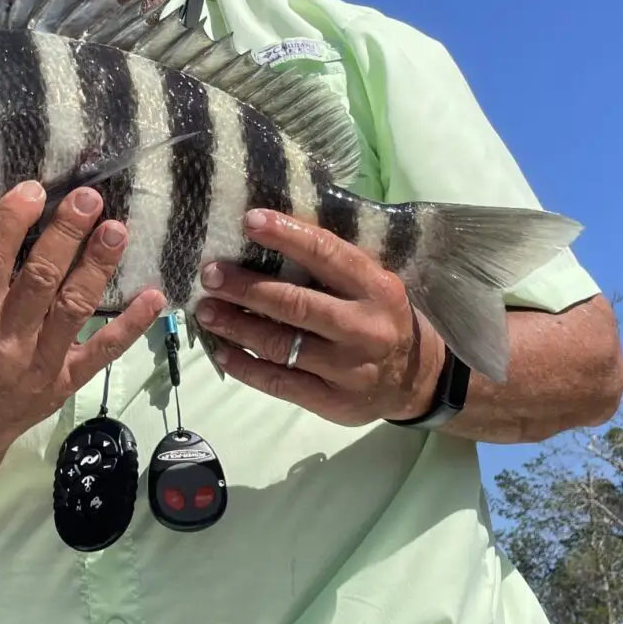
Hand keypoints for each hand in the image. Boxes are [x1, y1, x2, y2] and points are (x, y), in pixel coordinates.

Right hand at [0, 181, 165, 462]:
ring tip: (117, 230)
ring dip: (98, 266)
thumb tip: (26, 226)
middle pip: (40, 279)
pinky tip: (154, 296)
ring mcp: (40, 364)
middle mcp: (7, 339)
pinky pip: (103, 351)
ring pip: (74, 308)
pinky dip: (131, 324)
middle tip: (88, 199)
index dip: (12, 222)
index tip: (33, 188)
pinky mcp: (66, 383)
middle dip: (65, 235)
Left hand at [195, 209, 446, 424]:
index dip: (287, 235)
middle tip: (210, 273)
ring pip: (282, 345)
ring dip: (236, 326)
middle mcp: (365, 328)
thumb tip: (268, 231)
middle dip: (247, 288)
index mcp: (377, 288)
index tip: (249, 220)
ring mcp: (350, 370)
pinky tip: (222, 350)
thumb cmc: (380, 315)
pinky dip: (245, 367)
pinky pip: (280, 383)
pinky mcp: (334, 403)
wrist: (417, 379)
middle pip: (296, 304)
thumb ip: (332, 263)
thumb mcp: (372, 283)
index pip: (327, 254)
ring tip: (205, 310)